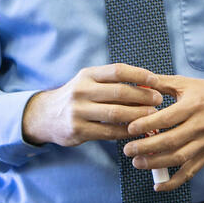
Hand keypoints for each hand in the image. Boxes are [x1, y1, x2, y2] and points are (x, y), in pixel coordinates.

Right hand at [22, 63, 163, 146]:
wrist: (45, 116)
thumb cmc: (77, 97)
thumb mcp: (89, 82)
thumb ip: (113, 82)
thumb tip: (147, 85)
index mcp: (87, 75)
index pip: (118, 70)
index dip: (140, 75)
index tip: (156, 81)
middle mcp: (81, 90)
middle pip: (120, 92)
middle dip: (143, 96)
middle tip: (159, 100)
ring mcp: (78, 111)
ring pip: (116, 113)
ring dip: (138, 115)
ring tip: (153, 116)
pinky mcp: (78, 130)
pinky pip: (108, 132)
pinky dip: (126, 131)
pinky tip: (137, 130)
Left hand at [123, 76, 203, 191]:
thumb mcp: (186, 83)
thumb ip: (161, 83)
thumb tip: (137, 83)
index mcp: (193, 105)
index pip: (168, 118)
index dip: (147, 124)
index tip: (130, 128)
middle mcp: (201, 125)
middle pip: (171, 141)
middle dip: (146, 147)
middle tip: (128, 150)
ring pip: (179, 158)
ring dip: (156, 163)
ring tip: (137, 163)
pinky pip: (191, 172)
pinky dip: (174, 182)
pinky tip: (158, 185)